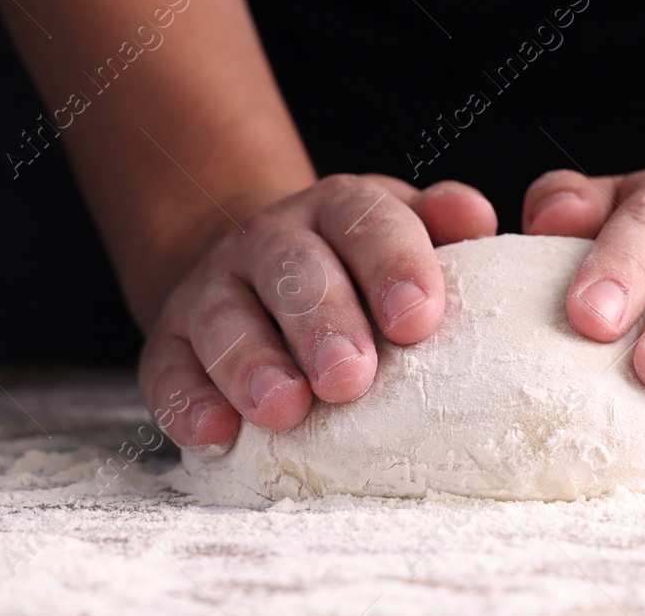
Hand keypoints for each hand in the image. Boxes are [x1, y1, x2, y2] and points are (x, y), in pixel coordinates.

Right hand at [139, 174, 495, 450]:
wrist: (259, 270)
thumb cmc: (357, 268)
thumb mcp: (403, 231)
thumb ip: (441, 223)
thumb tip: (478, 218)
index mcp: (339, 209)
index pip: (366, 221)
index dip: (392, 265)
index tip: (418, 320)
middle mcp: (271, 239)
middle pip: (294, 270)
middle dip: (323, 323)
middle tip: (350, 378)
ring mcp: (214, 287)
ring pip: (224, 317)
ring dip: (252, 363)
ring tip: (285, 410)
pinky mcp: (169, 341)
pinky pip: (167, 368)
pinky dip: (187, 401)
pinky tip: (215, 434)